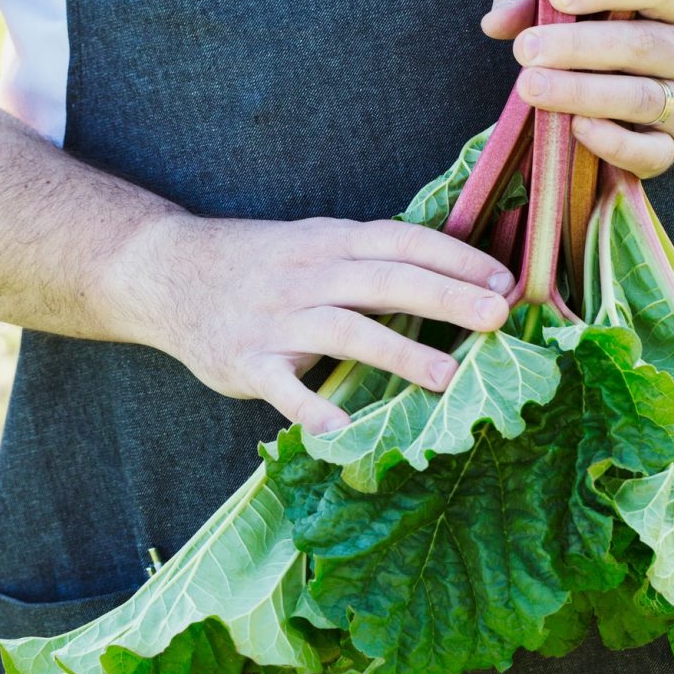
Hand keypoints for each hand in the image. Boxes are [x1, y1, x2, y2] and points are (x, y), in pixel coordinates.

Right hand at [111, 215, 512, 433]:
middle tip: (499, 317)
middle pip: (388, 282)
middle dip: (447, 297)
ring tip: (449, 377)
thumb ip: (373, 258)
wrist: (167, 271)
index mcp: (335, 244)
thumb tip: (454, 273)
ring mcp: (278, 319)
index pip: (406, 242)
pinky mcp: (247, 361)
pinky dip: (312, 408)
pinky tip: (344, 431)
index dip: (458, 258)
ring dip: (400, 352)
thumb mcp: (317, 242)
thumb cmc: (261, 262)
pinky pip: (283, 388)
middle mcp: (312, 275)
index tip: (507, 280)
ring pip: (346, 331)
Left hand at [481, 0, 673, 176]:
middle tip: (525, 49)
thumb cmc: (615, 29)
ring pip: (640, 98)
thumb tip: (495, 22)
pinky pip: (649, 151)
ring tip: (531, 86)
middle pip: (640, 46)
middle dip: (577, 47)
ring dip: (582, 93)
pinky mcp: (673, 146)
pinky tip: (575, 128)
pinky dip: (613, 143)